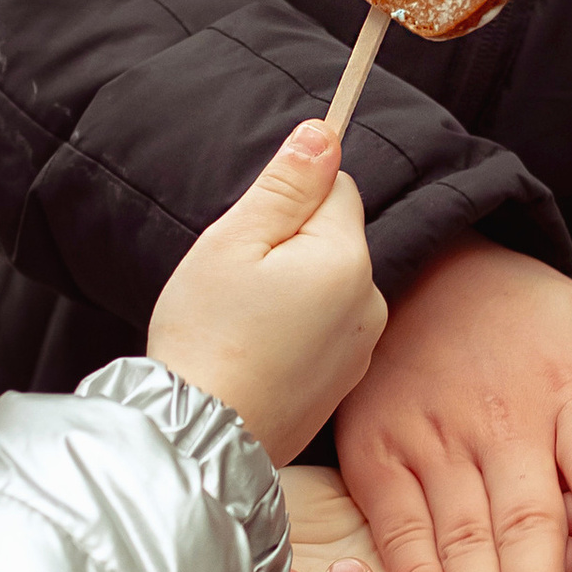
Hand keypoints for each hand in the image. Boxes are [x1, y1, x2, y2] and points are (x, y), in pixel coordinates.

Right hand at [147, 122, 385, 463]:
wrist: (201, 437)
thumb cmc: (207, 335)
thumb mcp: (233, 242)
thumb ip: (285, 185)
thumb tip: (324, 133)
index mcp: (347, 259)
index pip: (336, 189)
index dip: (288, 200)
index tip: (250, 232)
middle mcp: (370, 302)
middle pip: (334, 239)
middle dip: (289, 247)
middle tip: (237, 284)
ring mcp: (361, 348)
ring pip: (328, 285)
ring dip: (292, 290)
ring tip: (242, 324)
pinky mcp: (344, 383)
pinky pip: (324, 330)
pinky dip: (295, 333)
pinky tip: (255, 354)